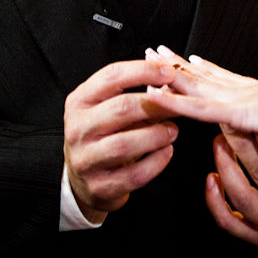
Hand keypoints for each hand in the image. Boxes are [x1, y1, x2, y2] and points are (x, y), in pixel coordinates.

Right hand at [64, 59, 178, 220]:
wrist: (82, 179)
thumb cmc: (104, 134)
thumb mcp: (110, 108)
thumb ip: (138, 95)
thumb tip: (174, 82)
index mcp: (79, 101)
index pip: (111, 76)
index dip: (144, 71)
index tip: (170, 72)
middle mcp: (77, 128)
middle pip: (121, 108)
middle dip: (156, 105)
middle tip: (179, 105)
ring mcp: (85, 159)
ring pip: (125, 144)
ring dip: (157, 135)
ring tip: (172, 130)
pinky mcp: (99, 187)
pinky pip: (135, 174)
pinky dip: (157, 161)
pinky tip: (167, 151)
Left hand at [145, 46, 257, 136]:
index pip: (224, 77)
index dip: (204, 69)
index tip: (190, 59)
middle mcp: (243, 90)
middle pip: (202, 75)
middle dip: (177, 64)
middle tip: (156, 50)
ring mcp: (236, 99)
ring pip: (193, 86)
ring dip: (168, 74)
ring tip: (147, 61)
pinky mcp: (234, 112)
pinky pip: (195, 108)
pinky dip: (174, 102)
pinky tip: (155, 96)